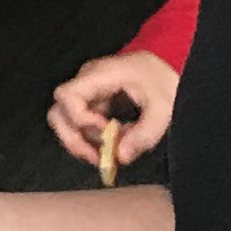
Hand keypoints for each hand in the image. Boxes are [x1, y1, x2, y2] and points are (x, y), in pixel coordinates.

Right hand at [48, 50, 179, 168]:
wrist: (171, 72)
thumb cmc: (166, 82)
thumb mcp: (164, 108)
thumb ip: (144, 134)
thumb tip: (121, 156)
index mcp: (102, 74)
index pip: (68, 95)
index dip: (79, 119)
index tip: (105, 130)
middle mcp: (88, 81)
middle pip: (59, 112)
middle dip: (74, 139)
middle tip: (97, 157)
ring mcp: (89, 92)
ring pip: (67, 123)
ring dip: (84, 143)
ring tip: (111, 152)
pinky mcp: (93, 104)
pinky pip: (82, 126)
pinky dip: (94, 140)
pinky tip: (115, 143)